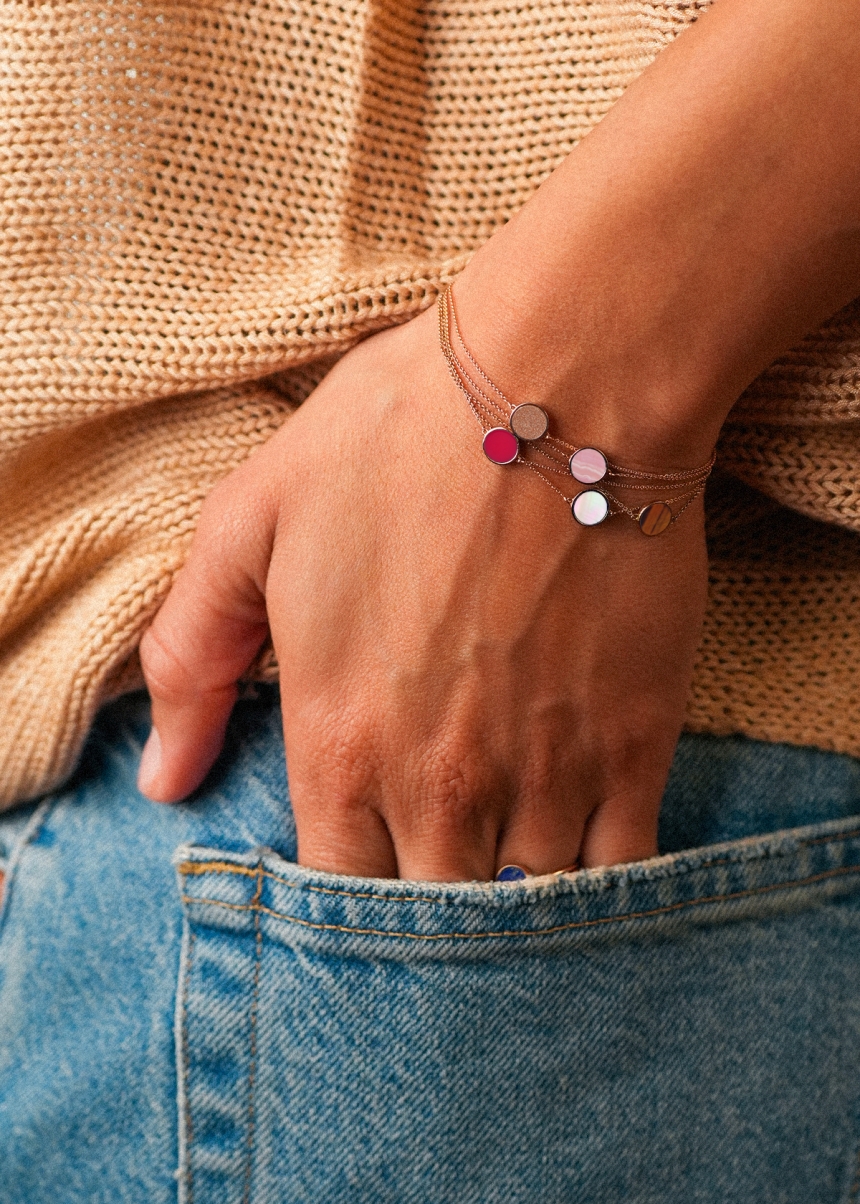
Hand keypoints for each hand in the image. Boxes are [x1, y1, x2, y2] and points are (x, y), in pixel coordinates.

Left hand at [137, 304, 707, 878]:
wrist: (561, 387)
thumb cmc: (396, 441)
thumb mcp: (250, 523)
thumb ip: (193, 658)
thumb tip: (161, 779)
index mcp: (339, 742)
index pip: (333, 895)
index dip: (344, 902)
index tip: (365, 865)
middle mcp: (439, 783)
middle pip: (431, 917)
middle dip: (430, 908)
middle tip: (439, 868)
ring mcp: (545, 771)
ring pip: (528, 906)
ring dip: (515, 902)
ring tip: (511, 862)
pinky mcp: (636, 742)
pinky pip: (623, 869)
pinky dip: (602, 884)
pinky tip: (584, 854)